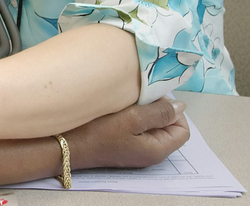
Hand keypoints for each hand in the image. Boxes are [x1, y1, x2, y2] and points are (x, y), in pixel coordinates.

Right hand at [66, 98, 189, 169]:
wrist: (67, 145)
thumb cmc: (98, 133)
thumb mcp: (132, 119)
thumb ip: (160, 112)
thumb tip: (181, 107)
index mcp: (157, 149)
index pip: (182, 129)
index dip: (174, 111)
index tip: (155, 98)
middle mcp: (150, 152)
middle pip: (167, 126)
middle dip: (157, 109)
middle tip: (139, 98)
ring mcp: (136, 148)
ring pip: (152, 125)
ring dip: (143, 110)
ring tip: (128, 102)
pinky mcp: (124, 143)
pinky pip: (138, 127)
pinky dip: (133, 115)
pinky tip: (120, 109)